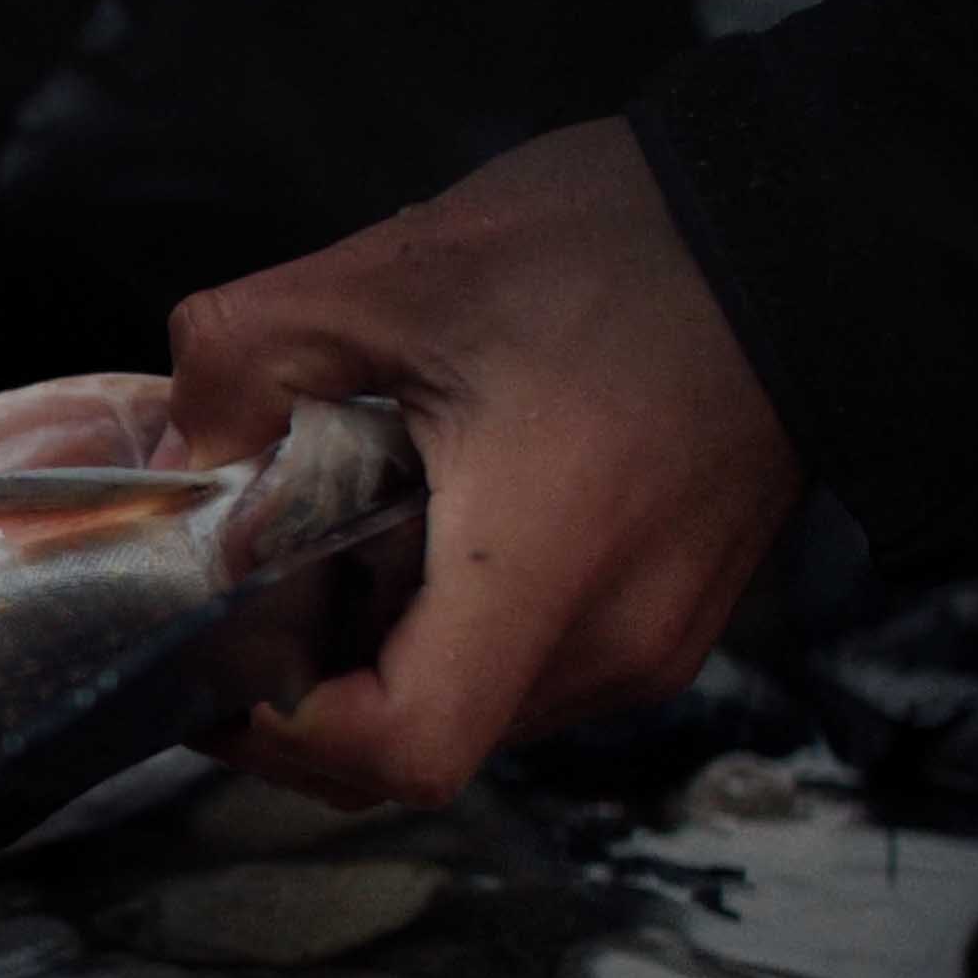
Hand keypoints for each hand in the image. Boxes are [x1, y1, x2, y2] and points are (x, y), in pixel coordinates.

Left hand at [164, 116, 805, 809]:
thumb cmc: (619, 242)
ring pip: (470, 719)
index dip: (286, 737)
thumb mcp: (394, 273)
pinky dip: (444, 642)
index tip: (217, 670)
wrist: (801, 225)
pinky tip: (410, 550)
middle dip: (308, 706)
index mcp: (550, 565)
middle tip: (235, 619)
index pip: (406, 747)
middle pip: (420, 752)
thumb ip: (248, 364)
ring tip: (323, 571)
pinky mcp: (666, 623)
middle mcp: (612, 640)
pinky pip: (524, 676)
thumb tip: (177, 461)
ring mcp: (649, 643)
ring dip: (376, 674)